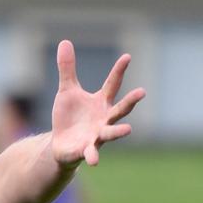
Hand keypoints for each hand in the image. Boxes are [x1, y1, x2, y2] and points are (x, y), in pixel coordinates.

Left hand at [51, 40, 145, 166]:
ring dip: (118, 131)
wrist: (61, 144)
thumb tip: (65, 41)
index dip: (119, 71)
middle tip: (141, 92)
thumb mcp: (66, 91)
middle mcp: (104, 119)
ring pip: (111, 133)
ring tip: (127, 130)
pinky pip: (91, 153)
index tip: (127, 56)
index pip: (112, 84)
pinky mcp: (86, 150)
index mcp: (101, 102)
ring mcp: (97, 135)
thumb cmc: (69, 117)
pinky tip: (94, 160)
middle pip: (120, 109)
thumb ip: (68, 69)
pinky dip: (92, 155)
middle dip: (130, 102)